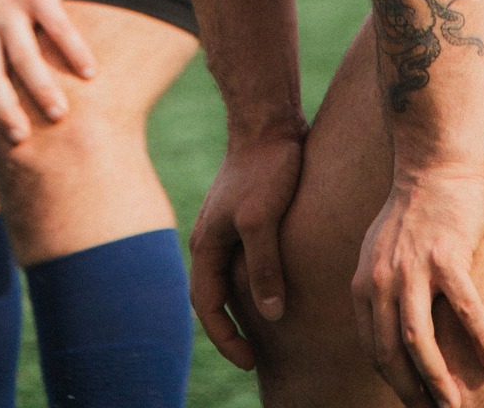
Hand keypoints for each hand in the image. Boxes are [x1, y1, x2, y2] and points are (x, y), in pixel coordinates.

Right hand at [188, 123, 307, 370]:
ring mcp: (226, 225)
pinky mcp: (245, 215)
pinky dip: (252, 283)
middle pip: (210, 296)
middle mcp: (210, 238)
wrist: (267, 122)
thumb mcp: (262, 220)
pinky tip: (276, 288)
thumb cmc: (264, 168)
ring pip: (227, 278)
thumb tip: (271, 314)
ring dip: (240, 307)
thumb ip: (264, 268)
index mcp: (206, 244)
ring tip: (265, 330)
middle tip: (254, 356)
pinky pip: (242, 260)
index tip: (250, 361)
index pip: (206, 306)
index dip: (225, 338)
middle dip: (228, 329)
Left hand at [353, 163, 483, 407]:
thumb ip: (383, 289)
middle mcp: (382, 278)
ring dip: (438, 379)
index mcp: (365, 281)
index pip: (373, 347)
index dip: (394, 381)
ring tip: (456, 405)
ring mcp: (413, 267)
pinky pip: (463, 308)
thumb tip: (395, 332)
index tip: (414, 402)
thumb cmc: (415, 214)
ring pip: (419, 339)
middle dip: (413, 391)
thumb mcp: (381, 253)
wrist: (433, 166)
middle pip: (392, 351)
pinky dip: (480, 338)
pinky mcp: (446, 255)